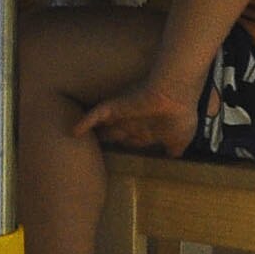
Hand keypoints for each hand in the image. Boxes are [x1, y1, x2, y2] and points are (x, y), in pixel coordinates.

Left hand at [76, 76, 202, 157]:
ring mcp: (124, 113)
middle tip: (96, 148)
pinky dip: (85, 122)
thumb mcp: (181, 139)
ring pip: (105, 124)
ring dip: (94, 131)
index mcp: (150, 129)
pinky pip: (96, 114)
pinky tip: (73, 132)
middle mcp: (136, 121)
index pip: (135, 139)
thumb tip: (173, 157)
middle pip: (117, 132)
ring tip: (80, 141)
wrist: (174, 97)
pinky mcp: (115, 107)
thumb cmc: (179, 116)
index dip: (128, 144)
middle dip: (109, 138)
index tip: (122, 150)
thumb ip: (174, 149)